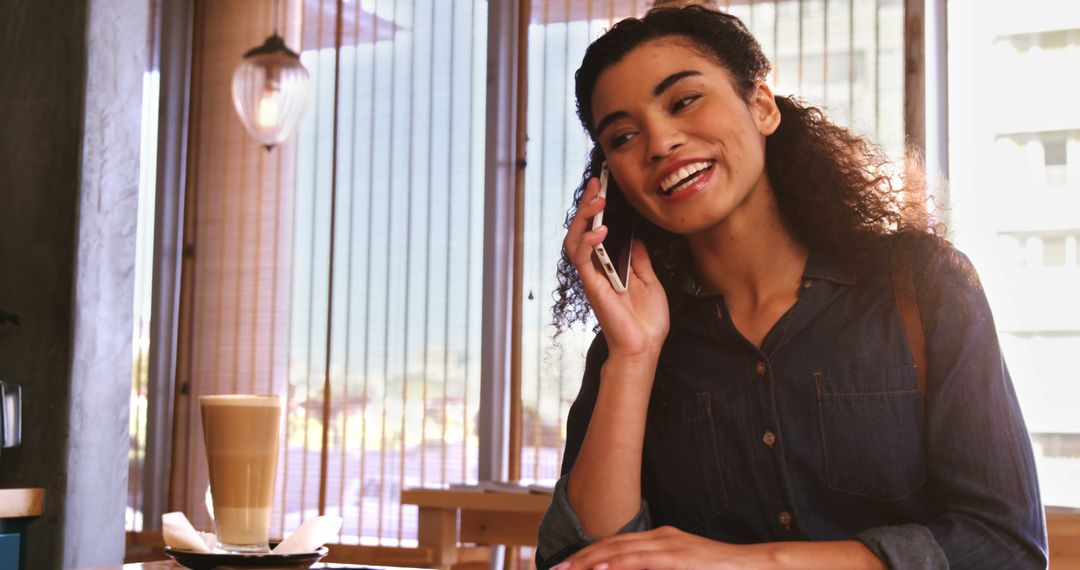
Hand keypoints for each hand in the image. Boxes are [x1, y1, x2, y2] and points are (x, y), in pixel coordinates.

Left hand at [557, 526, 763, 569]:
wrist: (753, 566)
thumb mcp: (682, 568)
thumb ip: (658, 568)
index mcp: (660, 539)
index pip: (614, 545)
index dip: (587, 555)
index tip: (565, 566)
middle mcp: (661, 537)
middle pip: (610, 545)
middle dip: (580, 559)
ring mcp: (670, 545)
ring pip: (620, 551)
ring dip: (590, 562)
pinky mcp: (679, 557)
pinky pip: (642, 560)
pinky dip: (619, 564)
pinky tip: (601, 569)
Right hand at [563, 177, 669, 359]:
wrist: (645, 346)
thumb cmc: (647, 319)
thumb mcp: (649, 279)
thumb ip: (638, 258)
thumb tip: (634, 237)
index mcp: (609, 265)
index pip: (596, 231)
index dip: (597, 209)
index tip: (604, 187)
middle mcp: (596, 269)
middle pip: (581, 230)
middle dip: (587, 205)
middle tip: (597, 184)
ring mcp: (592, 277)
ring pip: (574, 240)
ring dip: (584, 218)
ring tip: (598, 201)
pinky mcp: (592, 286)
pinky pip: (582, 259)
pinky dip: (588, 241)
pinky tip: (601, 230)